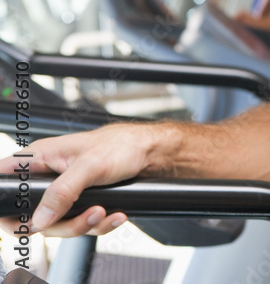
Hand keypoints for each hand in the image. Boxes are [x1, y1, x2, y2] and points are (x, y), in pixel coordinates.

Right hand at [0, 124, 158, 237]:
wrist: (153, 154)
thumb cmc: (123, 145)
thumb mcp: (90, 166)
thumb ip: (62, 192)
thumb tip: (40, 218)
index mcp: (40, 158)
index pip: (5, 181)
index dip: (6, 205)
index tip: (25, 220)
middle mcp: (48, 176)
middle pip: (32, 215)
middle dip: (60, 224)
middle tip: (84, 217)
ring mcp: (65, 192)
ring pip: (58, 224)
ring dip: (83, 224)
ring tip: (104, 212)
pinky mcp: (82, 202)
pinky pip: (80, 223)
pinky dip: (98, 223)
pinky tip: (114, 214)